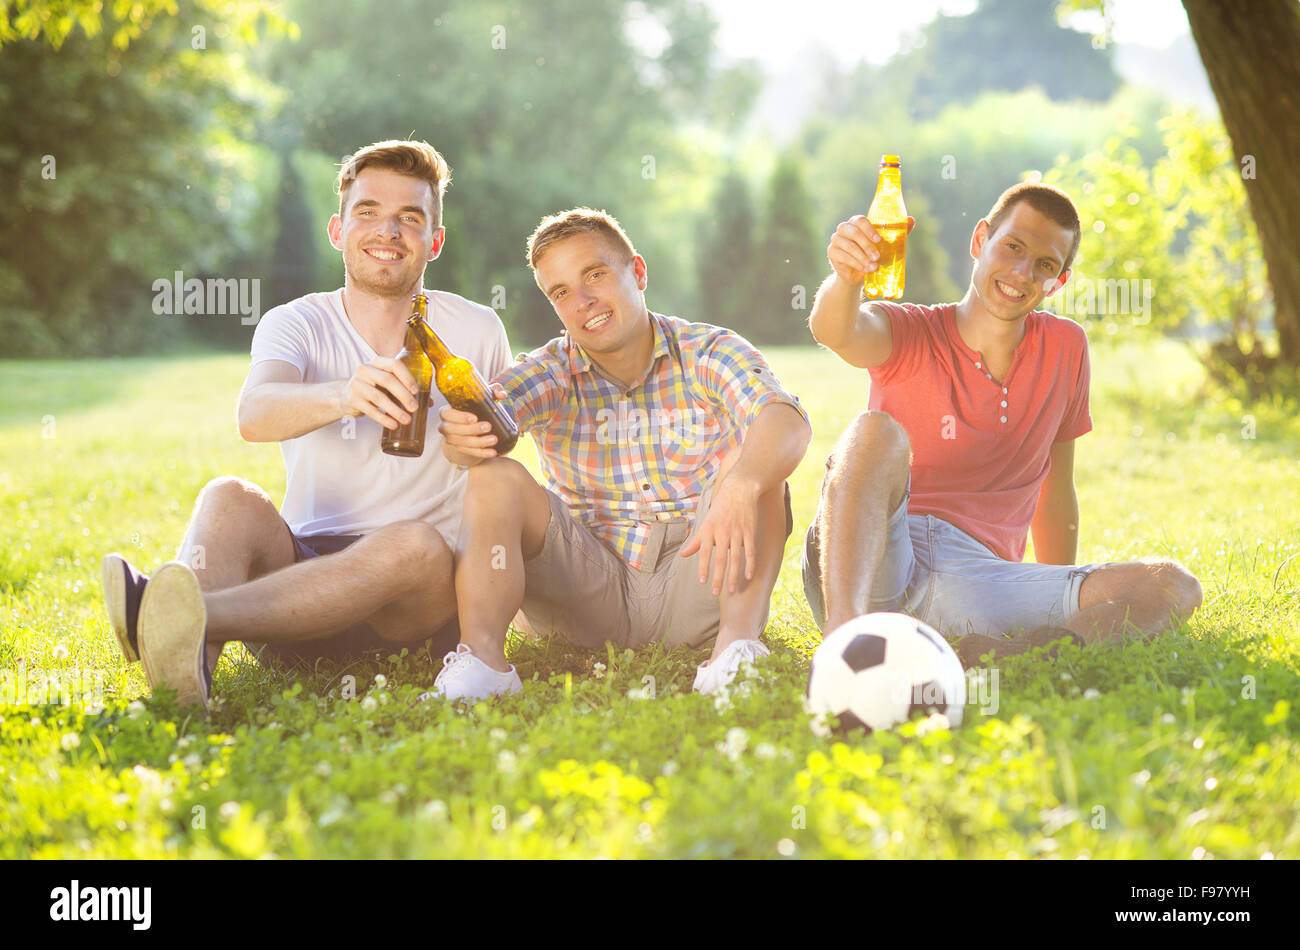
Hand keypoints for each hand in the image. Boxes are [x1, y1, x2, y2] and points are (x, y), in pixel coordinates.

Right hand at [341, 357, 418, 429]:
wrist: (346, 396)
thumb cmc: (374, 388)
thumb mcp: (386, 384)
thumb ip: (405, 389)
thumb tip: (429, 402)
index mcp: (377, 362)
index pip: (394, 364)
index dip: (407, 377)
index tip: (416, 391)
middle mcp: (365, 370)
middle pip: (388, 380)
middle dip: (403, 395)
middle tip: (414, 408)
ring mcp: (357, 384)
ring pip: (378, 397)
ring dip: (395, 410)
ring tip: (406, 420)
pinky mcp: (352, 399)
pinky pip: (370, 410)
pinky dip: (383, 418)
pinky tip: (393, 425)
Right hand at [437, 383, 508, 463]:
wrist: (471, 425)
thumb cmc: (476, 407)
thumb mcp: (482, 397)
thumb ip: (492, 391)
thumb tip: (501, 394)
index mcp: (447, 412)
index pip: (446, 414)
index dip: (459, 417)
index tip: (474, 418)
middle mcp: (445, 426)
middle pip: (453, 430)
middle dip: (471, 430)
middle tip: (488, 426)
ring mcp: (451, 439)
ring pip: (462, 443)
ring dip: (479, 442)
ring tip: (494, 439)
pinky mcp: (460, 449)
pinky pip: (469, 453)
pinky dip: (481, 453)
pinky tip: (492, 452)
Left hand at [678, 475, 759, 595]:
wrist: (739, 488)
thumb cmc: (720, 507)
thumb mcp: (706, 522)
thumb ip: (696, 541)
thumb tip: (683, 555)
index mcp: (709, 529)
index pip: (704, 552)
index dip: (703, 567)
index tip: (702, 581)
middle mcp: (722, 531)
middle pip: (720, 558)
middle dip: (718, 577)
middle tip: (715, 593)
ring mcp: (737, 531)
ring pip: (735, 558)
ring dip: (733, 575)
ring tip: (731, 590)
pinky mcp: (749, 531)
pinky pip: (749, 551)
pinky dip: (749, 564)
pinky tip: (748, 576)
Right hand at [827, 214, 915, 284]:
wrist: (858, 274)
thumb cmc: (872, 255)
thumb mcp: (885, 245)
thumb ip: (897, 232)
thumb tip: (911, 220)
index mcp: (857, 223)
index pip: (860, 220)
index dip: (869, 230)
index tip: (879, 241)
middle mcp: (844, 228)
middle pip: (853, 232)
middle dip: (866, 246)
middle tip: (877, 257)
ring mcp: (836, 240)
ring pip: (848, 246)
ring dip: (862, 257)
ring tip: (873, 267)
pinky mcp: (832, 252)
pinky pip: (842, 256)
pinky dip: (855, 263)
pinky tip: (864, 270)